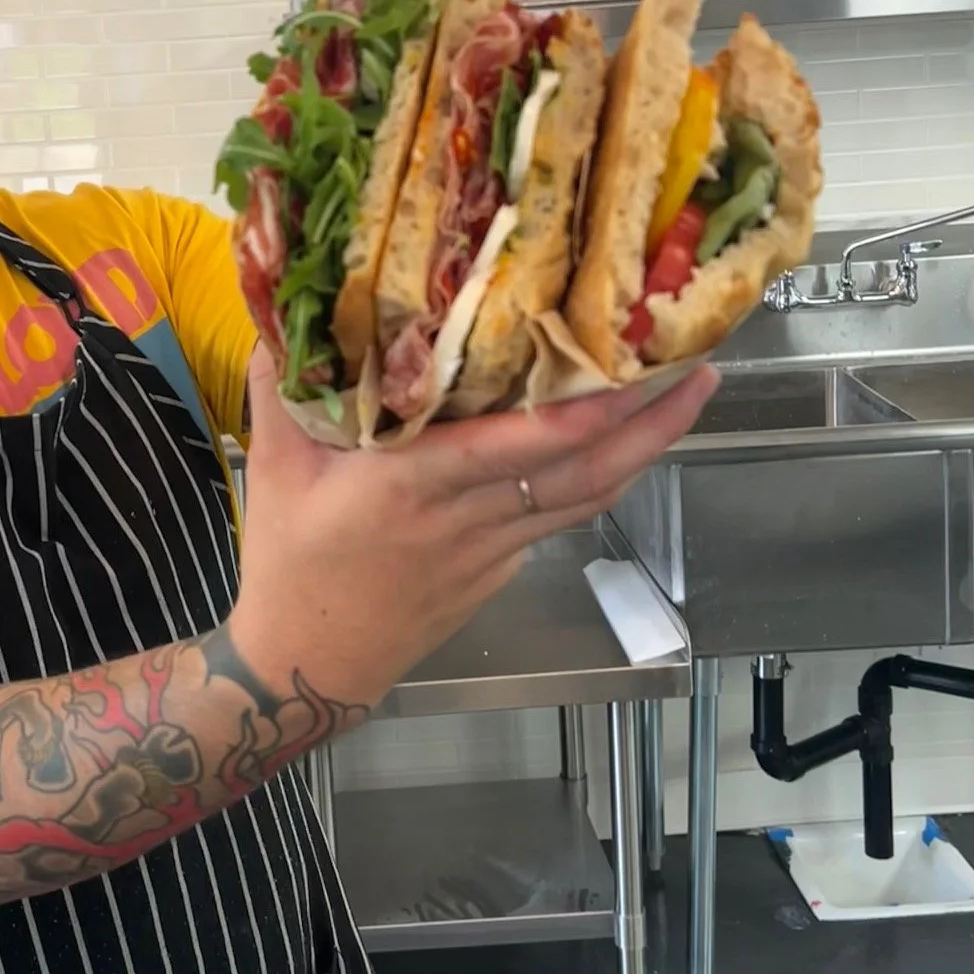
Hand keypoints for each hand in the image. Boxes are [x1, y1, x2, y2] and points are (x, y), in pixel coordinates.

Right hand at [229, 348, 716, 712]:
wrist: (307, 667)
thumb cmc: (289, 563)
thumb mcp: (272, 465)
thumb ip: (279, 382)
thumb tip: (282, 306)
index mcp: (413, 486)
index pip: (514, 448)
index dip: (580, 414)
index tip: (629, 370)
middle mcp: (467, 519)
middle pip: (581, 474)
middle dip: (649, 424)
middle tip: (700, 371)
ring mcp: (492, 550)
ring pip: (586, 497)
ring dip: (643, 449)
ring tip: (685, 395)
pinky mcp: (500, 569)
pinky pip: (560, 516)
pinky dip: (598, 476)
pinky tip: (619, 442)